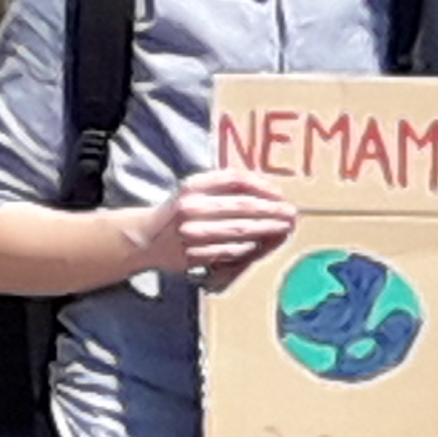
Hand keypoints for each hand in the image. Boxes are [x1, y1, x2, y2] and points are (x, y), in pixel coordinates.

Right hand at [144, 169, 297, 291]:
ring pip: (238, 231)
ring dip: (266, 231)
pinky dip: (249, 248)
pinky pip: (229, 251)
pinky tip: (263, 244)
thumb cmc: (180, 209)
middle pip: (241, 207)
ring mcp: (190, 233)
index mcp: (192, 186)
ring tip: (284, 229)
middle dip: (272, 211)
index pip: (235, 181)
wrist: (145, 238)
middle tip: (292, 214)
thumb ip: (226, 185)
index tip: (280, 194)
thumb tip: (268, 190)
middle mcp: (190, 207)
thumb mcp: (196, 189)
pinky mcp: (192, 255)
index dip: (262, 187)